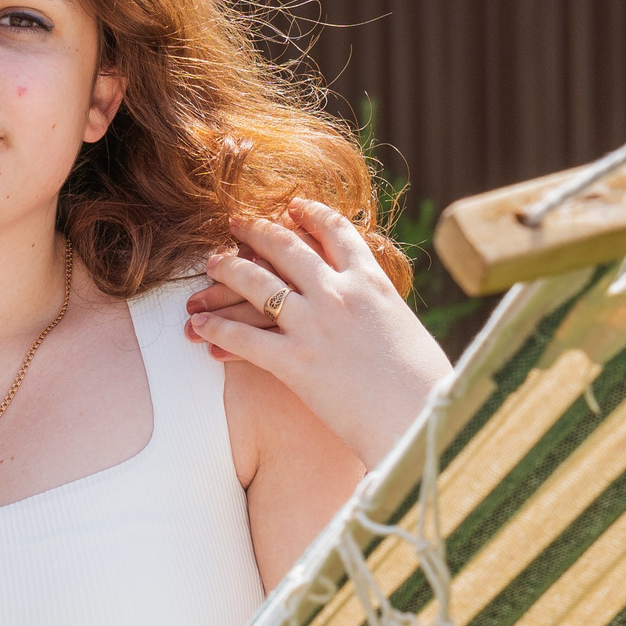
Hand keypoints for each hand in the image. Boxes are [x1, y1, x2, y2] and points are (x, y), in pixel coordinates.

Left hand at [188, 199, 452, 465]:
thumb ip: (382, 311)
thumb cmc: (426, 385)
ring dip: (228, 270)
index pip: (337, 232)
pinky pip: (244, 338)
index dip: (310, 215)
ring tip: (211, 262)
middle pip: (287, 247)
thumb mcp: (408, 329)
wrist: (425, 419)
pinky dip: (217, 328)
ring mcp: (314, 325)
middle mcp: (339, 293)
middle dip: (257, 231)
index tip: (292, 206)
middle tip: (236, 222)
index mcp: (372, 281)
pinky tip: (199, 325)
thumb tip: (376, 312)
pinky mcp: (295, 363)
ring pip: (257, 283)